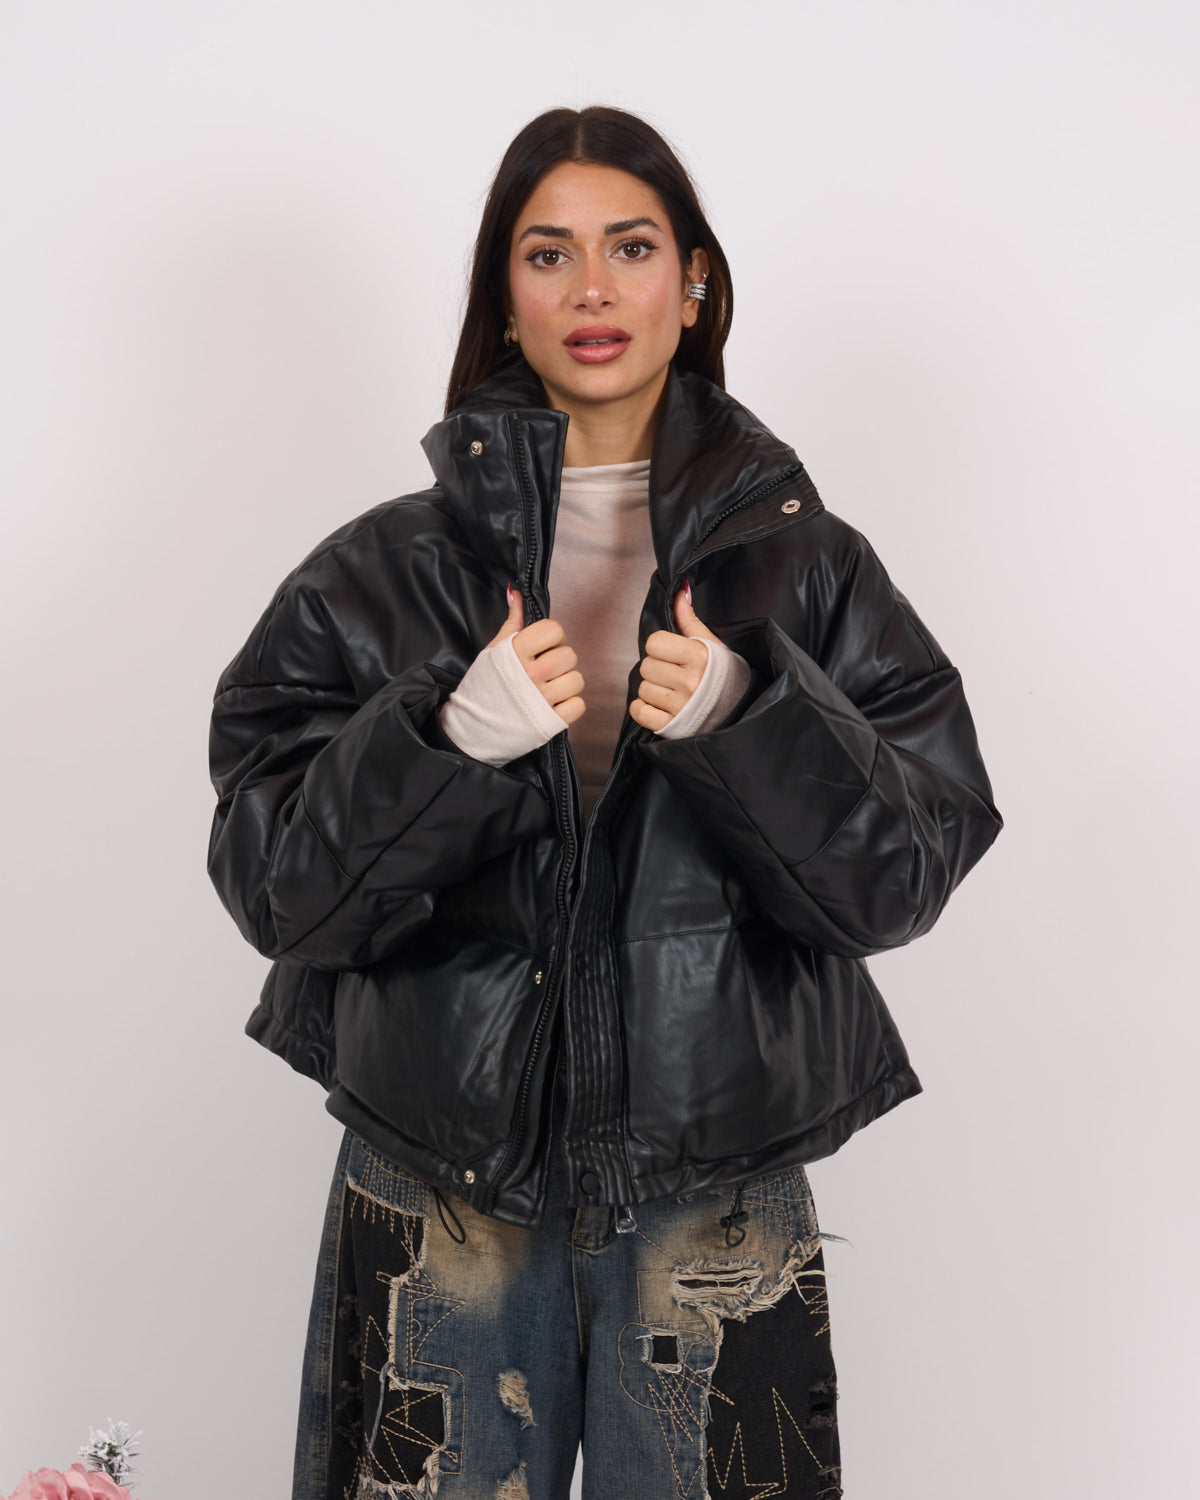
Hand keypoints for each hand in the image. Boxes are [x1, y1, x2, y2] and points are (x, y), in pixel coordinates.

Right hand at [489, 584, 586, 724]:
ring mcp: (541, 699)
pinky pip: (578, 705)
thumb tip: (516, 593)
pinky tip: (553, 705)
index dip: (551, 638)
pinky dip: (569, 706)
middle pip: (569, 655)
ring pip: (577, 679)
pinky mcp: (550, 722)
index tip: (541, 648)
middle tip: (543, 671)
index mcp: (515, 653)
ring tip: (548, 689)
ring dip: (566, 684)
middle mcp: (530, 674)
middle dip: (559, 661)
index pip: (554, 630)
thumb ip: (512, 622)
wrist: (470, 729)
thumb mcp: (493, 651)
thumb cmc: (482, 689)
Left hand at [629, 580, 720, 732]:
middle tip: (673, 674)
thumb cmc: (722, 675)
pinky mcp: (670, 726)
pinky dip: (644, 709)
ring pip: (642, 689)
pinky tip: (661, 706)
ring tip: (671, 691)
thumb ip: (689, 619)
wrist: (738, 711)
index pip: (654, 642)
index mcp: (699, 656)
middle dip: (657, 669)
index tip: (672, 654)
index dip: (660, 647)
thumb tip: (680, 591)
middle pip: (646, 665)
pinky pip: (639, 711)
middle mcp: (689, 681)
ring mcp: (680, 706)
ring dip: (652, 690)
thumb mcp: (710, 644)